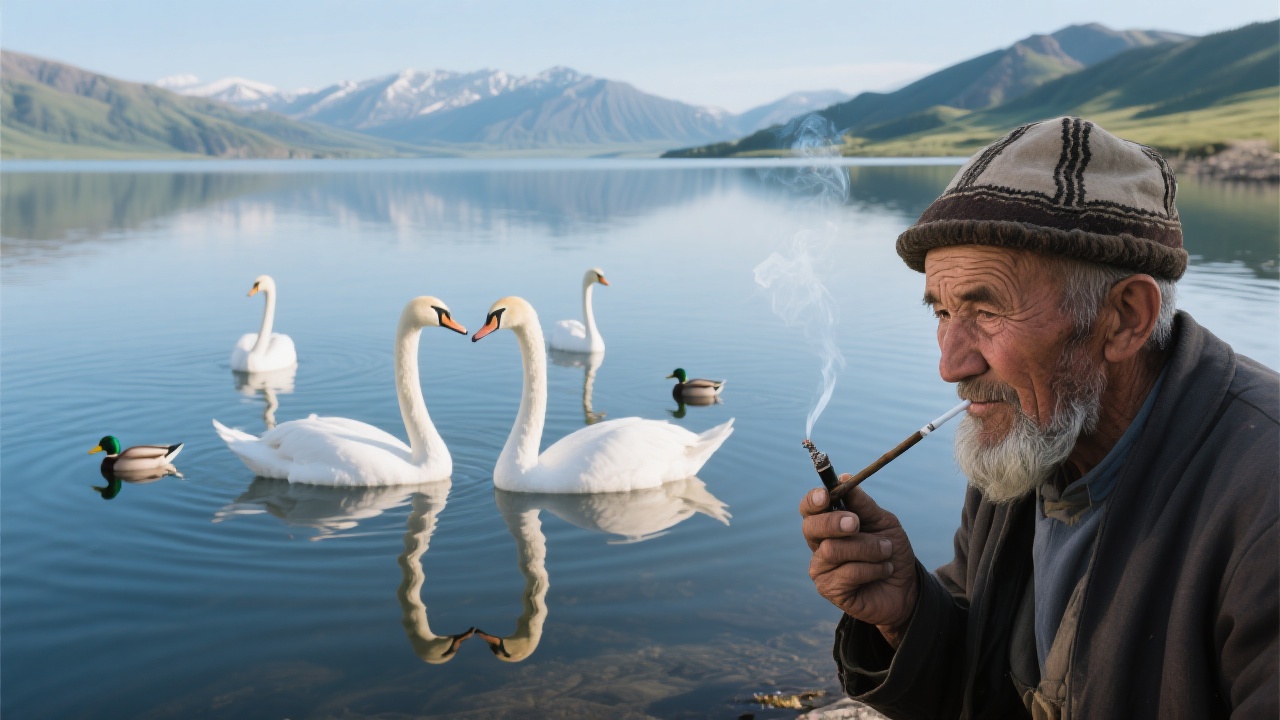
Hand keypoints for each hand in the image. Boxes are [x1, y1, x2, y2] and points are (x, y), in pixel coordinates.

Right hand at [800, 478, 919, 647]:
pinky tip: (884, 570)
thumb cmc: (891, 551)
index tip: (825, 495)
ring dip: (867, 548)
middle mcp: (819, 545)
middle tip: (856, 523)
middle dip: (834, 522)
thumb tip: (843, 478)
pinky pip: (848, 573)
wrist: (907, 586)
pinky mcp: (830, 589)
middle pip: (811, 528)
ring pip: (833, 550)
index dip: (813, 501)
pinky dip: (872, 569)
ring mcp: (821, 568)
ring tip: (886, 552)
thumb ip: (864, 504)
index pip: (809, 509)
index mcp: (828, 524)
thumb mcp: (883, 522)